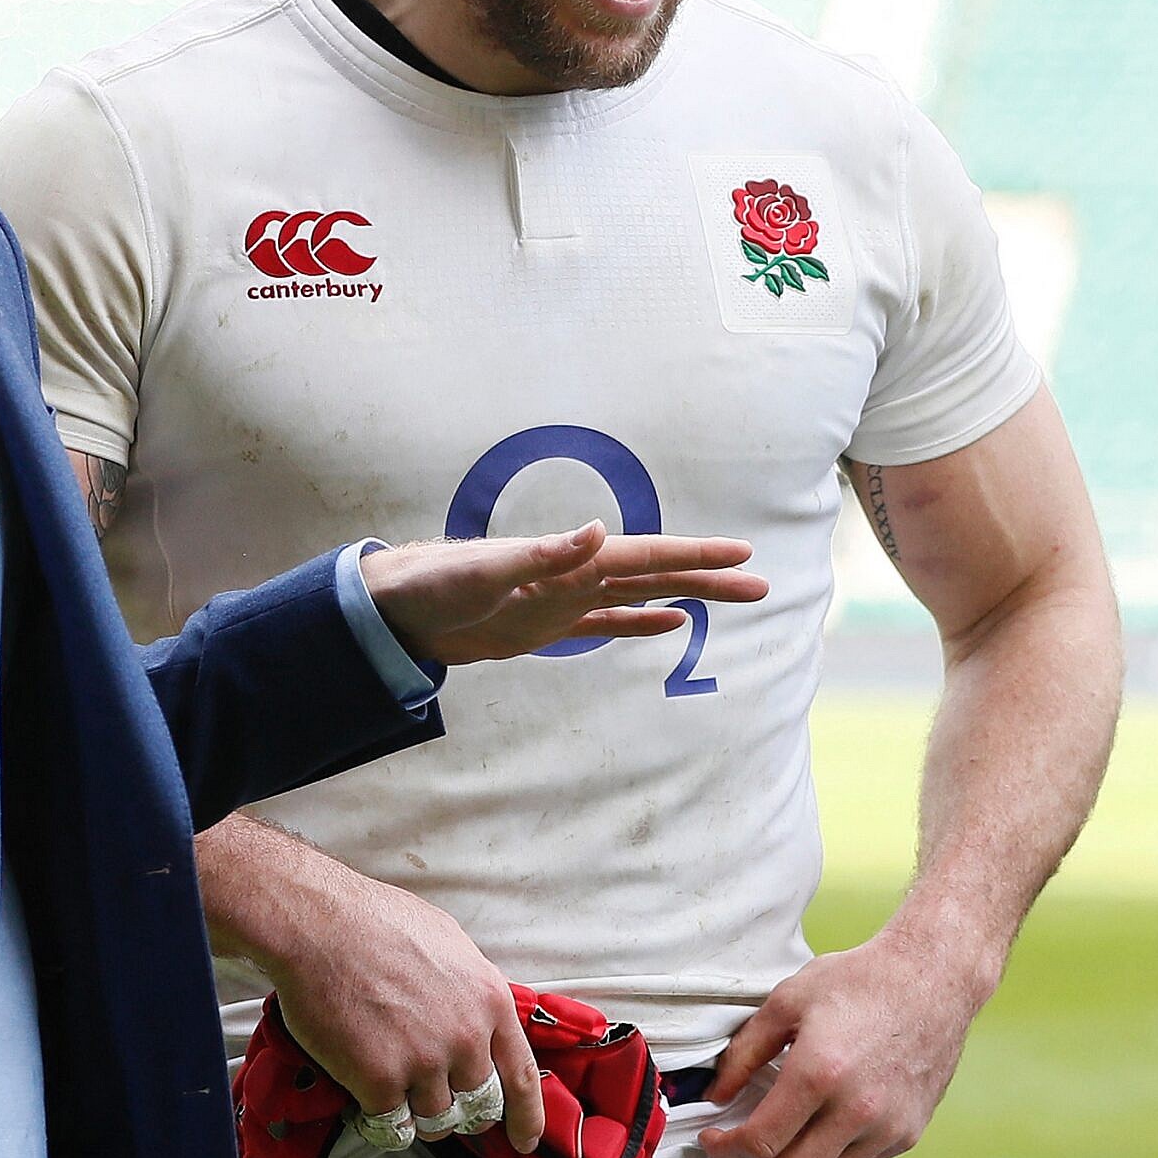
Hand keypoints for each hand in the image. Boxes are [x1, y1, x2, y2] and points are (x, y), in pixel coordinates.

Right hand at [269, 864, 545, 1153]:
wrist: (318, 924)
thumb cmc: (375, 922)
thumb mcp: (449, 944)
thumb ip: (471, 990)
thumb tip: (477, 1015)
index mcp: (489, 1002)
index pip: (523, 1078)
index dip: (526, 1118)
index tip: (523, 1140)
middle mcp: (466, 1038)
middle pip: (476, 1106)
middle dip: (458, 1108)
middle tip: (432, 1098)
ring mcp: (424, 1063)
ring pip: (434, 1121)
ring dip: (414, 1111)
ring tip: (388, 1081)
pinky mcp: (380, 1081)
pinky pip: (392, 1125)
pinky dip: (379, 1117)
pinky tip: (366, 1094)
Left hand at [359, 522, 765, 664]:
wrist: (397, 608)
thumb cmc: (435, 582)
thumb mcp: (487, 571)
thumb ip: (542, 555)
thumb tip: (596, 531)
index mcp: (567, 561)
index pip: (642, 556)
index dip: (691, 556)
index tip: (739, 553)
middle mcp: (573, 577)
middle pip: (654, 576)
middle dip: (706, 577)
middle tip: (761, 582)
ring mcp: (563, 601)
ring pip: (640, 598)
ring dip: (685, 597)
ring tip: (733, 598)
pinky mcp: (546, 625)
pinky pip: (605, 624)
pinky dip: (639, 623)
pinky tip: (670, 624)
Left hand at [697, 934, 984, 1157]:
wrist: (933, 979)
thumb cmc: (857, 982)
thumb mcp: (786, 1001)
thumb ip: (743, 1053)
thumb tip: (715, 1095)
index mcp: (819, 1073)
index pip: (760, 1142)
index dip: (723, 1151)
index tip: (710, 1140)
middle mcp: (857, 1110)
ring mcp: (888, 1129)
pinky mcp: (907, 1135)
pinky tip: (808, 1139)